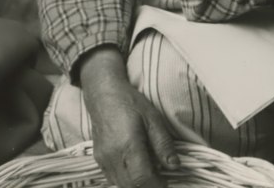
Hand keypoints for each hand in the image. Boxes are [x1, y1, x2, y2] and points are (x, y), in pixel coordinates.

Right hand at [83, 63, 178, 187]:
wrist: (104, 96)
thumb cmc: (131, 103)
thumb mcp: (153, 118)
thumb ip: (163, 144)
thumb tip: (174, 166)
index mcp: (128, 146)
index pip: (142, 179)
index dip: (157, 185)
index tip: (166, 182)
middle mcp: (113, 157)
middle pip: (131, 186)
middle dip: (148, 185)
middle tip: (160, 177)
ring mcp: (103, 161)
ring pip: (121, 185)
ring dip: (136, 184)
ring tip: (149, 171)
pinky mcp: (98, 161)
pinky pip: (113, 179)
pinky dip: (126, 180)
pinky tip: (134, 167)